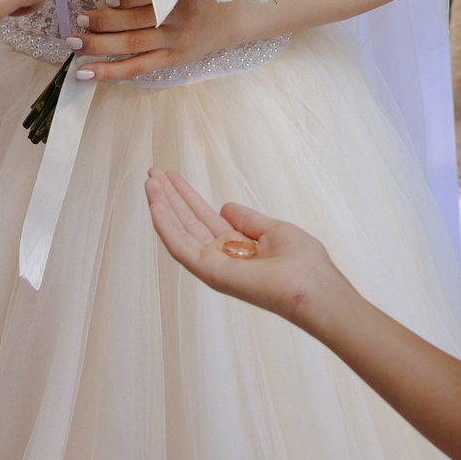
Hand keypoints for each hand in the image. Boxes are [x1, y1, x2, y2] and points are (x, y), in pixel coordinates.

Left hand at [67, 0, 257, 82]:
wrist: (239, 17)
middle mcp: (178, 19)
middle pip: (136, 22)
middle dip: (104, 21)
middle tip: (80, 20)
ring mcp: (175, 42)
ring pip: (132, 46)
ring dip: (101, 46)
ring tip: (75, 43)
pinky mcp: (173, 59)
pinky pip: (138, 68)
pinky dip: (112, 72)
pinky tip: (88, 73)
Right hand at [144, 168, 347, 329]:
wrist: (312, 287)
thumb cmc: (303, 263)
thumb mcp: (274, 230)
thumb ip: (247, 219)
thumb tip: (225, 207)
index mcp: (237, 247)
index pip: (204, 218)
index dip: (188, 196)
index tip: (172, 176)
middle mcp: (221, 256)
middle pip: (188, 221)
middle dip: (171, 197)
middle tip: (153, 172)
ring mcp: (213, 264)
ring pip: (179, 231)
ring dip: (163, 206)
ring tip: (149, 180)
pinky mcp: (208, 271)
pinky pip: (180, 246)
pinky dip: (166, 224)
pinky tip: (155, 204)